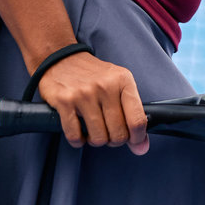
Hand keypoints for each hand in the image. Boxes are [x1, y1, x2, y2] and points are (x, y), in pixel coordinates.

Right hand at [35, 51, 149, 155]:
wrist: (62, 59)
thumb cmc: (94, 75)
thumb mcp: (119, 84)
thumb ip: (132, 112)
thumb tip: (142, 146)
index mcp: (123, 81)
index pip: (137, 119)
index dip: (137, 138)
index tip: (135, 142)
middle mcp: (105, 86)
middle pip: (118, 133)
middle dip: (114, 140)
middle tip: (110, 134)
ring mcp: (84, 94)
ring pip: (98, 137)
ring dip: (96, 141)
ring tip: (94, 132)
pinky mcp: (65, 101)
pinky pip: (75, 135)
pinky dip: (78, 141)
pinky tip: (80, 133)